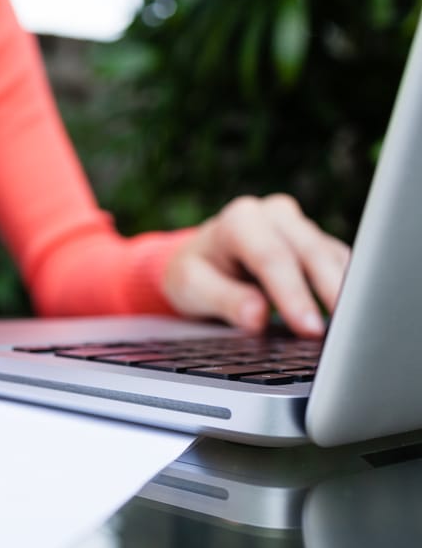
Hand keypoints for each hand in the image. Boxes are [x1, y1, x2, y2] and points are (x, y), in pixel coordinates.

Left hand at [163, 194, 350, 336]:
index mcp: (239, 220)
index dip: (292, 294)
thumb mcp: (192, 287)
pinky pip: (339, 263)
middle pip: (310, 252)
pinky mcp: (317, 241)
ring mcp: (299, 225)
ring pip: (331, 256)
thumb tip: (257, 317)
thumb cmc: (195, 273)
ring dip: (344, 291)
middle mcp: (273, 214)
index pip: (271, 257)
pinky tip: (353, 316)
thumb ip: (224, 300)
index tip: (308, 328)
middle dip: (329, 293)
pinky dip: (347, 288)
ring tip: (354, 328)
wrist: (201, 260)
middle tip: (343, 333)